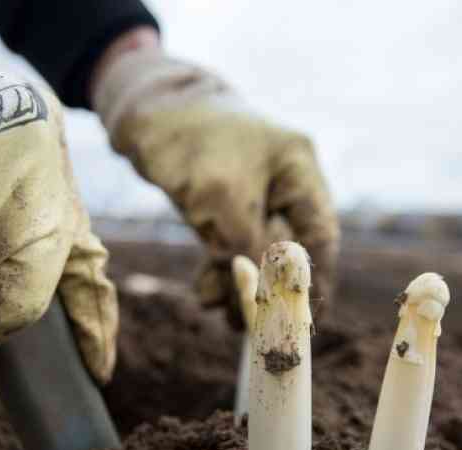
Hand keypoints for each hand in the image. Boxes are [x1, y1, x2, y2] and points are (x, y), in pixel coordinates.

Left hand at [93, 48, 339, 322]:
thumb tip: (266, 296)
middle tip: (250, 324)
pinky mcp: (219, 201)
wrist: (142, 113)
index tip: (306, 318)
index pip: (319, 233)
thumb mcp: (223, 198)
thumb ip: (250, 247)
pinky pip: (227, 246)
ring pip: (254, 252)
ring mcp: (250, 191)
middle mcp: (280, 179)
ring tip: (218, 310)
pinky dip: (218, 270)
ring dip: (238, 284)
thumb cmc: (187, 141)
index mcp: (297, 166)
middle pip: (287, 248)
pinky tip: (205, 292)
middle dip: (268, 288)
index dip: (316, 280)